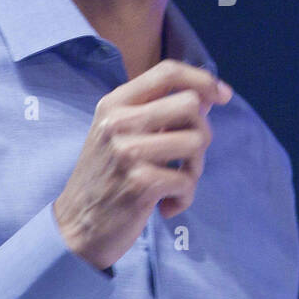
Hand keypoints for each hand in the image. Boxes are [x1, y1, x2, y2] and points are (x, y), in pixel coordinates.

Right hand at [54, 59, 231, 270]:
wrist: (75, 227)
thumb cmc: (106, 179)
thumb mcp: (121, 136)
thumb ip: (159, 115)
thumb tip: (208, 97)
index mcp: (114, 104)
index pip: (167, 71)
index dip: (202, 79)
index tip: (222, 95)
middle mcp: (118, 122)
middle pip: (191, 104)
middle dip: (202, 132)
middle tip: (188, 157)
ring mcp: (128, 151)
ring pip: (196, 141)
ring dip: (196, 169)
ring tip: (177, 184)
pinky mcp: (140, 183)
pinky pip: (187, 180)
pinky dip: (185, 197)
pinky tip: (167, 207)